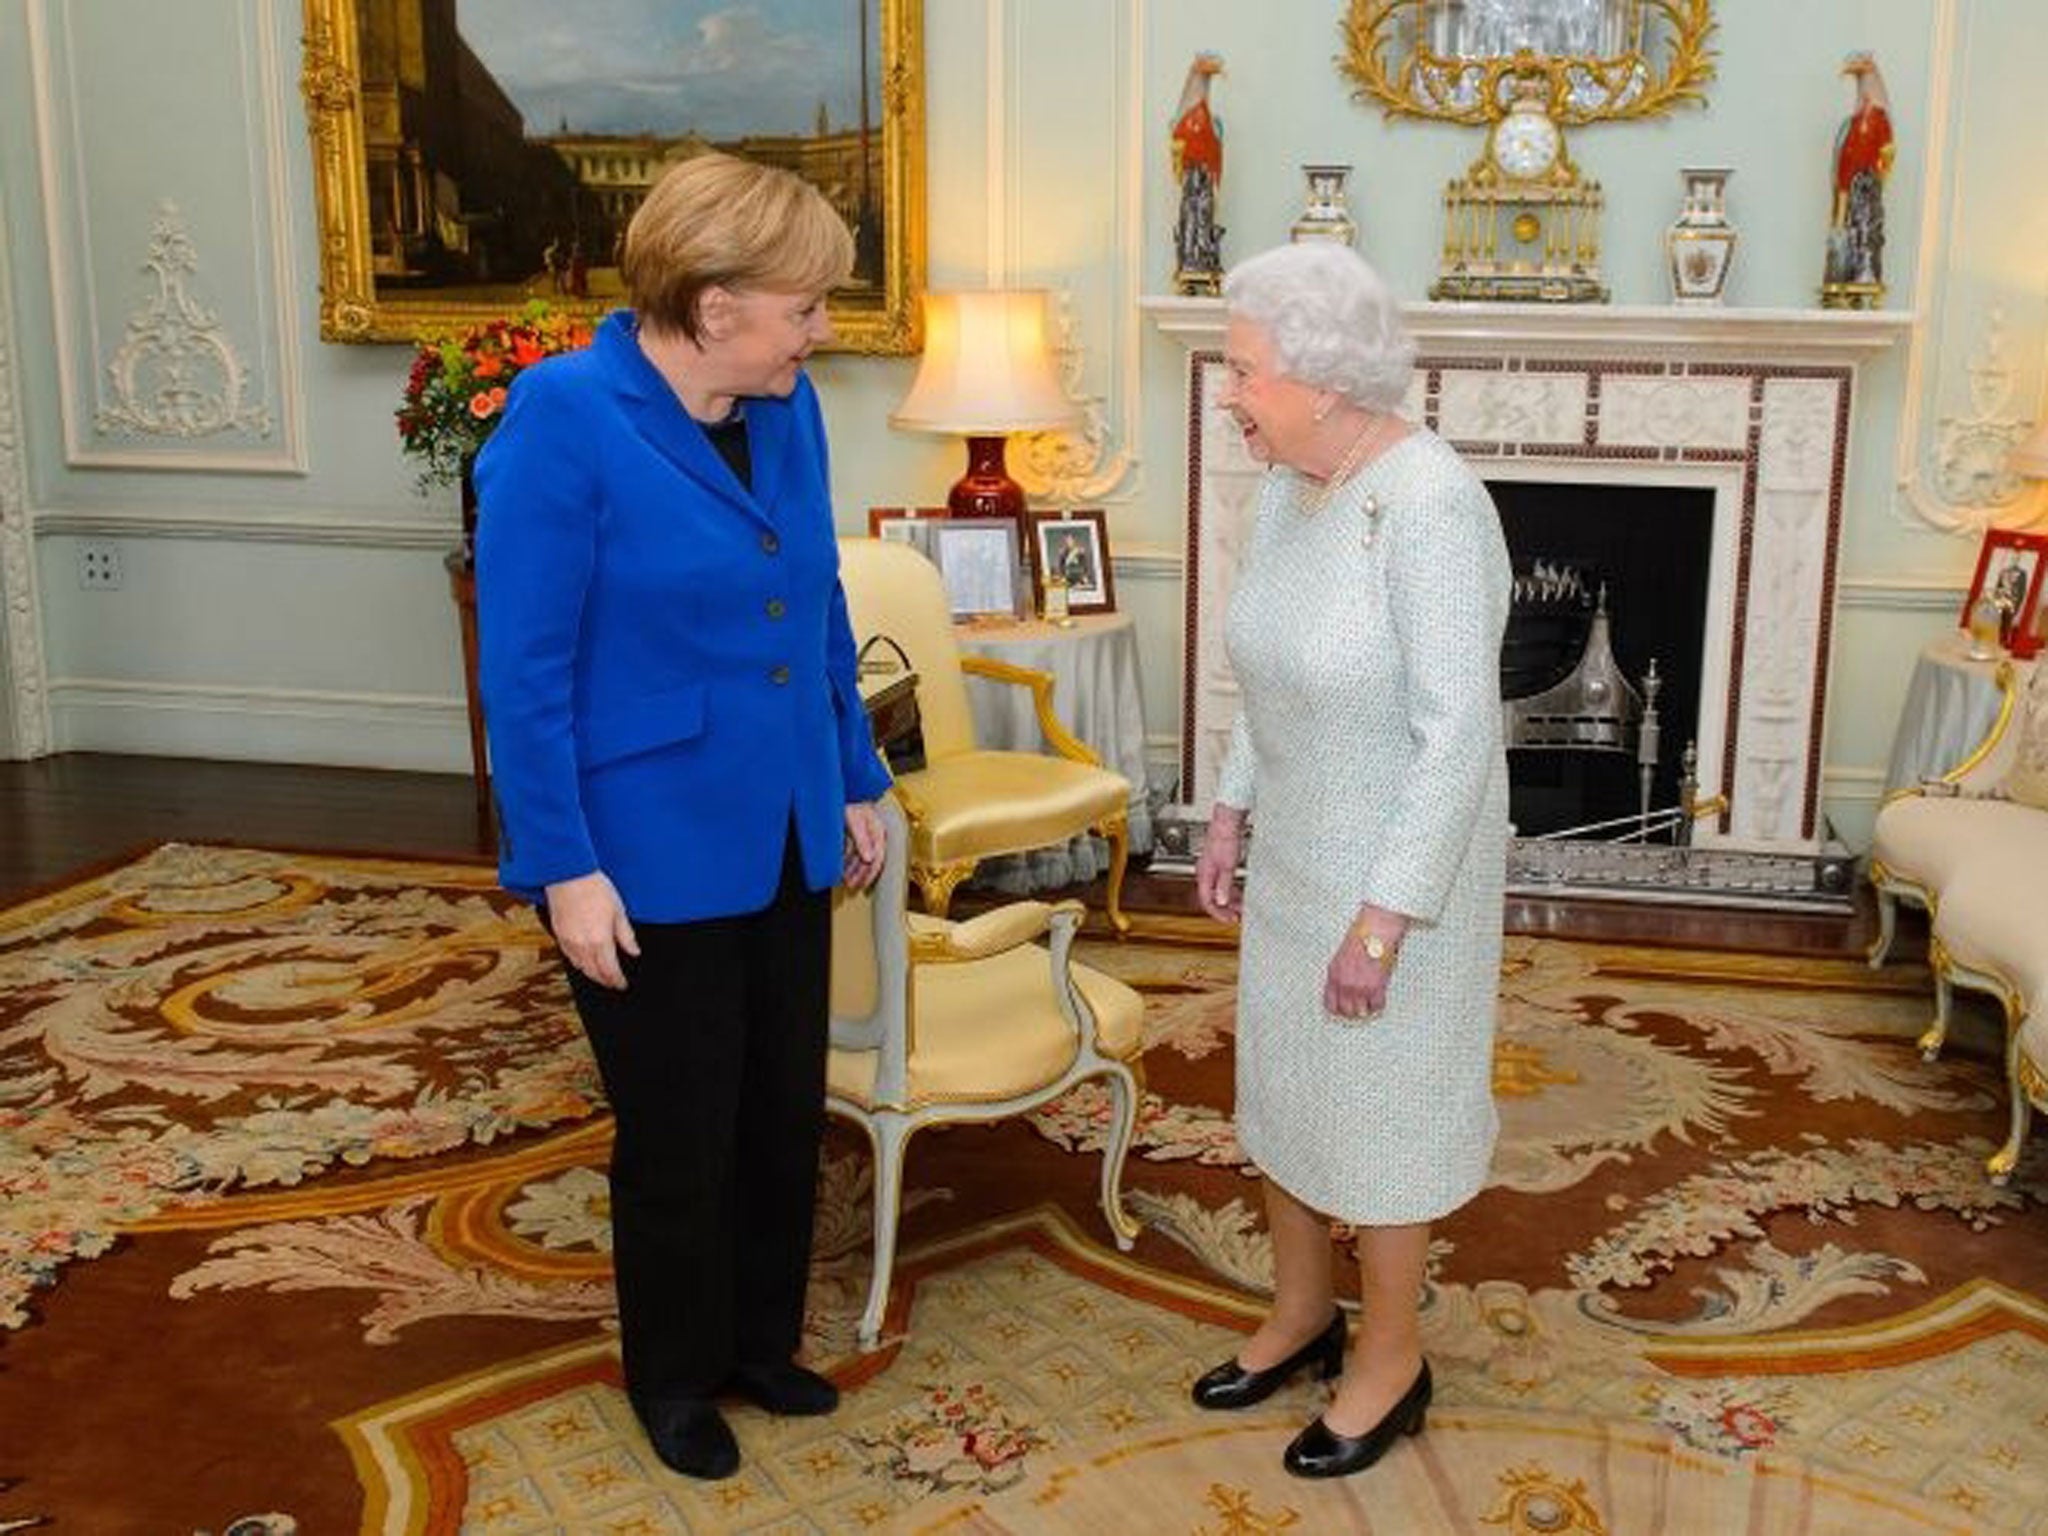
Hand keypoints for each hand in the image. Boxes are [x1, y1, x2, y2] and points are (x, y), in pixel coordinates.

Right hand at [544, 871, 638, 989]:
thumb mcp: (618, 911)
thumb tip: (634, 952)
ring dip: (592, 974)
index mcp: (600, 941)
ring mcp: (569, 941)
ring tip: (601, 976)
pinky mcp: (559, 935)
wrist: (568, 876)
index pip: (610, 970)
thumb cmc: (595, 889)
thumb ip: (626, 936)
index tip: (623, 984)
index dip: (617, 981)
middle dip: (605, 981)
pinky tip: (585, 962)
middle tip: (614, 984)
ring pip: (581, 967)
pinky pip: (570, 957)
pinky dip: (579, 964)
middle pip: (594, 973)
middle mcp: (583, 946)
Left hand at [842, 801, 886, 890]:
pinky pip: (856, 850)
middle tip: (851, 885)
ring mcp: (866, 834)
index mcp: (877, 833)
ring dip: (854, 869)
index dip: (869, 875)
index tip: (860, 885)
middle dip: (861, 875)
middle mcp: (874, 835)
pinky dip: (849, 860)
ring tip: (846, 879)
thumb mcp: (856, 822)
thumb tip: (869, 858)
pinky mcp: (857, 832)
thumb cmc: (852, 802)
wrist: (848, 789)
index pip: (877, 860)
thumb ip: (862, 840)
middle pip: (870, 860)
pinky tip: (843, 866)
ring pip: (862, 857)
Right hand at [1195, 806, 1245, 923]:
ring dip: (1228, 900)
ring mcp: (1211, 869)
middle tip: (1236, 916)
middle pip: (1212, 898)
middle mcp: (1205, 873)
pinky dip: (1230, 890)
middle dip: (1224, 909)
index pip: (1207, 901)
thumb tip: (1222, 901)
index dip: (1218, 913)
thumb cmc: (1225, 839)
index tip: (1230, 920)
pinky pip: (1222, 883)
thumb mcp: (1228, 866)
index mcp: (1204, 874)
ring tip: (1240, 906)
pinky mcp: (1218, 864)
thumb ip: (1224, 885)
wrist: (1227, 823)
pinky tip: (1238, 892)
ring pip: (1217, 891)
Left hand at [1324, 907, 1406, 1018]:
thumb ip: (1343, 972)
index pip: (1330, 1003)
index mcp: (1334, 973)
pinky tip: (1379, 998)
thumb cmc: (1363, 935)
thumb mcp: (1343, 954)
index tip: (1343, 1008)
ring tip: (1369, 1004)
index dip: (1337, 1008)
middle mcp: (1344, 983)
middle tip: (1359, 1007)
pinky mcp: (1375, 987)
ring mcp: (1359, 987)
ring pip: (1360, 1012)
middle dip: (1352, 1011)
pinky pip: (1377, 1006)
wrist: (1376, 929)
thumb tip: (1347, 984)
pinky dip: (1379, 1004)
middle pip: (1345, 1011)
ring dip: (1365, 1009)